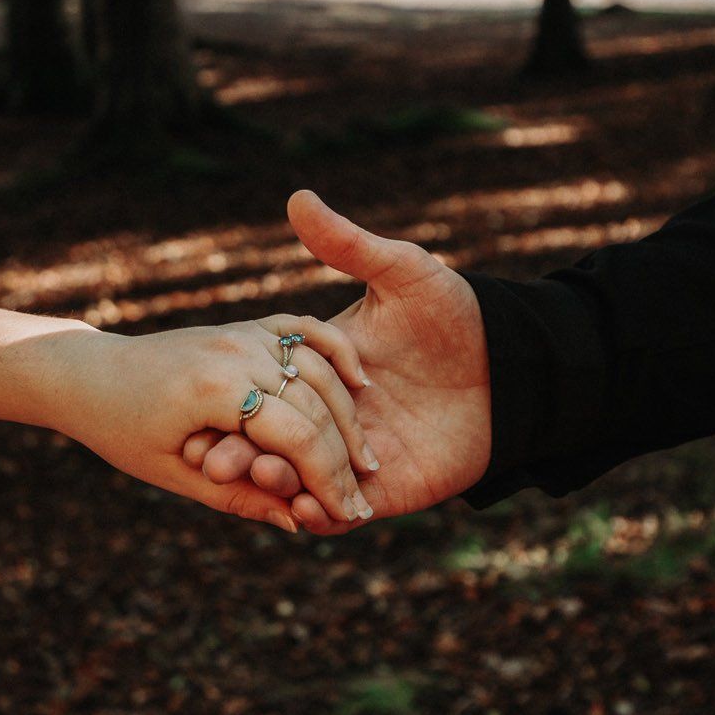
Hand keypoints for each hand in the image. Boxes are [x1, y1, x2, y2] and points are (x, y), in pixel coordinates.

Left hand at [50, 310, 379, 532]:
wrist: (89, 375)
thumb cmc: (121, 431)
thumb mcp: (175, 476)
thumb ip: (239, 497)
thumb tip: (298, 523)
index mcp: (214, 390)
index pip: (297, 438)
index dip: (328, 482)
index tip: (349, 515)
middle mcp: (235, 351)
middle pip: (317, 406)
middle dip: (344, 459)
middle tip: (363, 500)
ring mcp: (242, 331)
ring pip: (319, 370)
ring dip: (349, 416)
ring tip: (366, 460)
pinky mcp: (244, 325)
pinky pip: (304, 330)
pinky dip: (336, 351)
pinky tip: (360, 383)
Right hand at [182, 193, 491, 531]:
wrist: (514, 369)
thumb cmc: (457, 315)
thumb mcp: (402, 273)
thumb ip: (349, 245)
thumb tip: (298, 197)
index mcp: (318, 369)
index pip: (260, 391)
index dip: (231, 405)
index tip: (200, 414)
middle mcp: (328, 416)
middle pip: (267, 443)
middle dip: (237, 455)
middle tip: (216, 459)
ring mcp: (354, 456)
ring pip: (297, 483)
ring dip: (272, 486)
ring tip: (263, 478)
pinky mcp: (385, 490)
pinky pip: (341, 514)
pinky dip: (319, 517)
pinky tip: (308, 510)